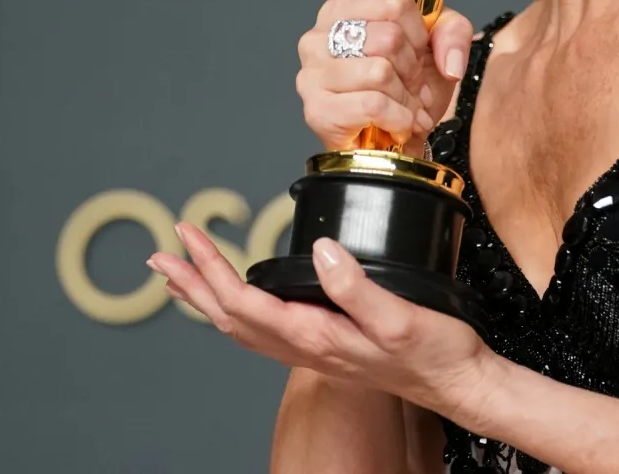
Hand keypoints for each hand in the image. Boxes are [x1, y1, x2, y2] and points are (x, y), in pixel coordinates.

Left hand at [150, 224, 498, 419]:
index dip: (210, 268)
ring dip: (208, 300)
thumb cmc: (435, 353)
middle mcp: (306, 347)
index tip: (190, 235)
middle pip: (229, 317)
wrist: (457, 383)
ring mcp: (314, 351)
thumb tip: (322, 250)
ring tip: (183, 277)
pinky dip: (237, 312)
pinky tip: (239, 301)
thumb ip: (357, 286)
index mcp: (316, 335)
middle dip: (192, 284)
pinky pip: (264, 331)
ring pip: (243, 327)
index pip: (243, 302)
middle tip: (161, 256)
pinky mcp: (326, 346)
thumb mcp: (401, 316)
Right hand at [297, 0, 474, 150]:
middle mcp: (318, 36)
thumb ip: (453, 33)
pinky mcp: (317, 110)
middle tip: (414, 88)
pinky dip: (398, 118)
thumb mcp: (437, 47)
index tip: (418, 55)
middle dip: (413, 70)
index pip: (395, 2)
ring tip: (407, 108)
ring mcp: (312, 73)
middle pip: (389, 38)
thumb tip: (450, 63)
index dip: (418, 33)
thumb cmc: (406, 87)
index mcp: (343, 9)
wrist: (392, 142)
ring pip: (380, 72)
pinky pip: (372, 105)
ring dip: (407, 98)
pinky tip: (399, 125)